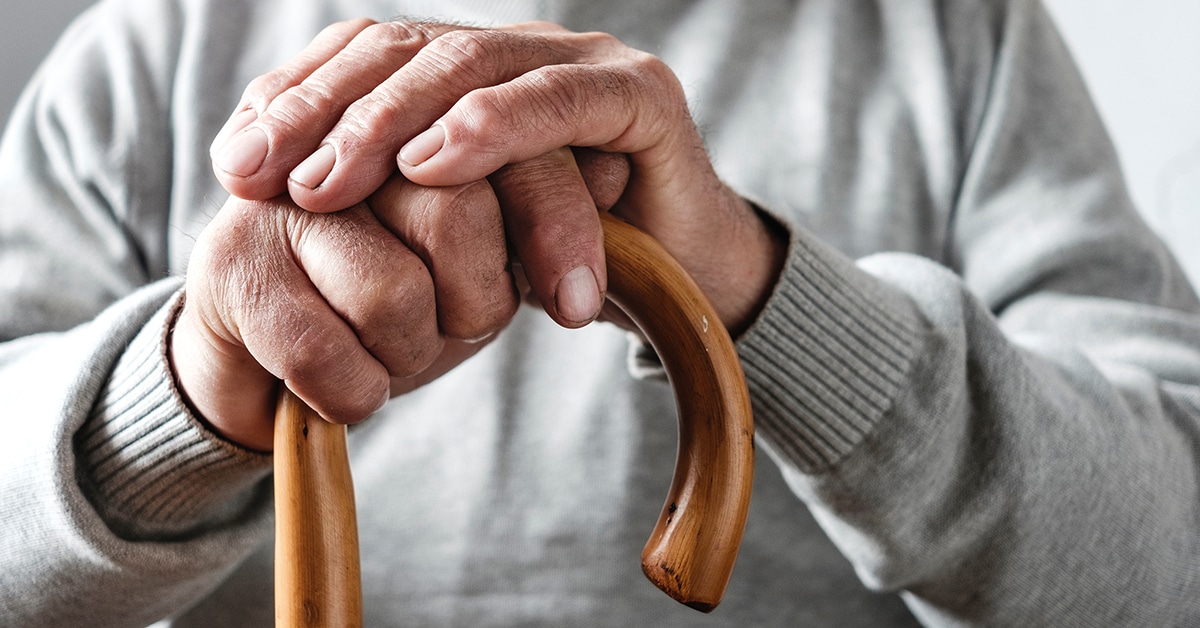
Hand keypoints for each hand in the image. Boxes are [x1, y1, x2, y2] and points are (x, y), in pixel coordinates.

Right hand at [174, 148, 628, 450]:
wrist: (275, 356)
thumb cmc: (395, 295)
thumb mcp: (481, 253)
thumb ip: (536, 204)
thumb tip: (615, 166)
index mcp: (412, 117)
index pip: (508, 148)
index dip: (554, 225)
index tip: (578, 306)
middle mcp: (341, 137)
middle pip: (456, 215)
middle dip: (476, 301)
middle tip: (461, 325)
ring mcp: (277, 198)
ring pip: (394, 295)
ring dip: (412, 352)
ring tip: (389, 347)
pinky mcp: (226, 265)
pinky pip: (323, 354)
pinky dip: (355, 393)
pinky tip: (344, 383)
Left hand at [210, 19, 785, 335]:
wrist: (677, 284)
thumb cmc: (555, 258)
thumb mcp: (448, 230)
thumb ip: (378, 191)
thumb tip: (256, 169)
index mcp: (471, 71)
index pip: (369, 55)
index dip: (298, 99)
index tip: (238, 164)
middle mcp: (521, 53)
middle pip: (408, 50)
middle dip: (329, 114)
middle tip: (273, 179)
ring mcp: (583, 64)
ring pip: (472, 64)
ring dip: (393, 122)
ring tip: (333, 183)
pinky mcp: (642, 95)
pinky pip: (561, 99)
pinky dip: (495, 126)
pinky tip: (436, 162)